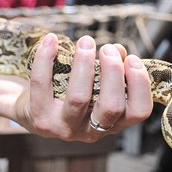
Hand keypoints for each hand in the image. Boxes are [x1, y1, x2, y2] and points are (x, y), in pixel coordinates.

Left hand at [6, 34, 151, 141]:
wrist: (31, 109)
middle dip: (113, 72)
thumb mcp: (95, 85)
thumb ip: (111, 69)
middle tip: (108, 49)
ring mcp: (65, 128)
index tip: (132, 58)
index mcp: (113, 122)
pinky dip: (46, 58)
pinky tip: (51, 40)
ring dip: (84, 65)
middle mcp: (92, 131)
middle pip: (111, 107)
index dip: (140, 84)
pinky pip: (42, 85)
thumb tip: (117, 50)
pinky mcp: (40, 120)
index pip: (139, 112)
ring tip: (86, 42)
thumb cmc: (70, 93)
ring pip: (79, 99)